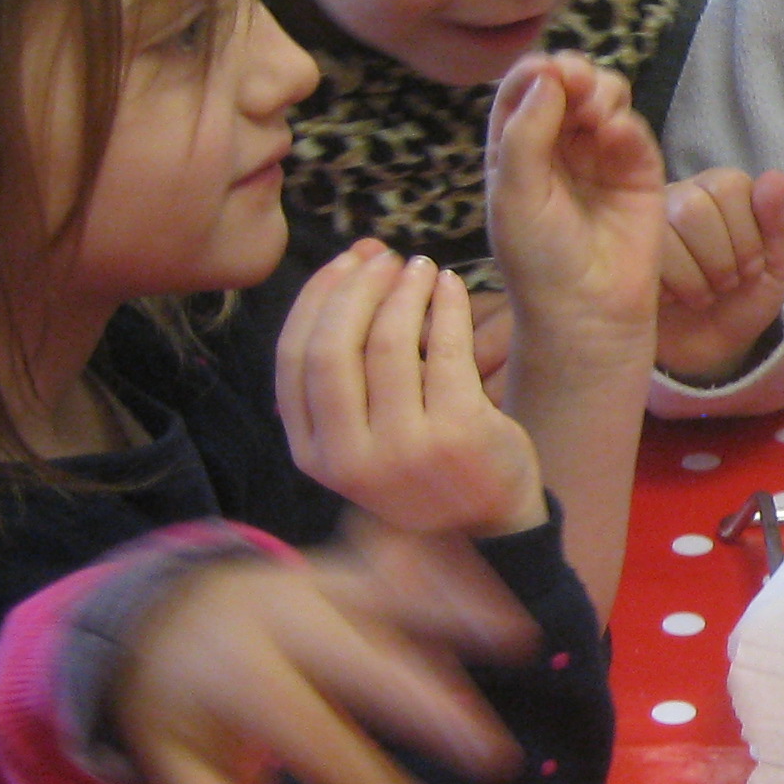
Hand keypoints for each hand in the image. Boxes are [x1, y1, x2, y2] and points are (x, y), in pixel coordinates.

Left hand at [112, 530, 531, 783]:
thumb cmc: (177, 712)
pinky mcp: (339, 561)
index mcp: (243, 686)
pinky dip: (450, 578)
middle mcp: (280, 626)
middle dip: (432, 708)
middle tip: (495, 757)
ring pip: (392, 599)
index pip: (337, 764)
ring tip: (518, 642)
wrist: (149, 613)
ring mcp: (312, 582)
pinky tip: (498, 602)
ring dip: (457, 618)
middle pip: (367, 667)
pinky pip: (399, 562)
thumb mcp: (183, 779)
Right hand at [278, 243, 546, 536]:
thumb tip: (349, 266)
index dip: (317, 299)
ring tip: (421, 267)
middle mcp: (350, 457)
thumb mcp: (361, 438)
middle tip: (386, 258)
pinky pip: (446, 348)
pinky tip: (450, 286)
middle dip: (357, 289)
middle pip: (333, 347)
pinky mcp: (459, 432)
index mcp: (313, 454)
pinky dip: (446, 305)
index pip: (293, 358)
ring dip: (404, 290)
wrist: (489, 525)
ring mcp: (405, 448)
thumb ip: (341, 372)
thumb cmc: (423, 466)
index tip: (345, 263)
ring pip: (388, 342)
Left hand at [484, 50, 664, 350]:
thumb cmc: (538, 259)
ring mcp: (599, 156)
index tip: (550, 74)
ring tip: (598, 116)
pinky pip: (634, 130)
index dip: (537, 72)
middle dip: (574, 75)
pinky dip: (627, 124)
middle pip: (567, 84)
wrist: (588, 310)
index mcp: (515, 147)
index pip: (523, 89)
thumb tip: (550, 72)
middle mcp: (557, 145)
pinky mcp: (638, 170)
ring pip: (604, 97)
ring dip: (603, 92)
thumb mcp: (515, 193)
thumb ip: (525, 131)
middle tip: (578, 86)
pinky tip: (617, 137)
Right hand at [656, 167, 783, 382]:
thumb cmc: (743, 300)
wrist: (711, 350)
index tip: (752, 268)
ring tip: (702, 296)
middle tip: (727, 285)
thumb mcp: (774, 267)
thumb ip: (778, 222)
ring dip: (695, 278)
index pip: (729, 185)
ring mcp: (644, 224)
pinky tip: (674, 301)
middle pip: (694, 206)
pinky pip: (641, 260)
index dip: (746, 234)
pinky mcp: (622, 256)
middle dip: (721, 259)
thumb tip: (776, 178)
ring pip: (666, 230)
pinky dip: (669, 290)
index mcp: (718, 191)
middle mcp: (678, 196)